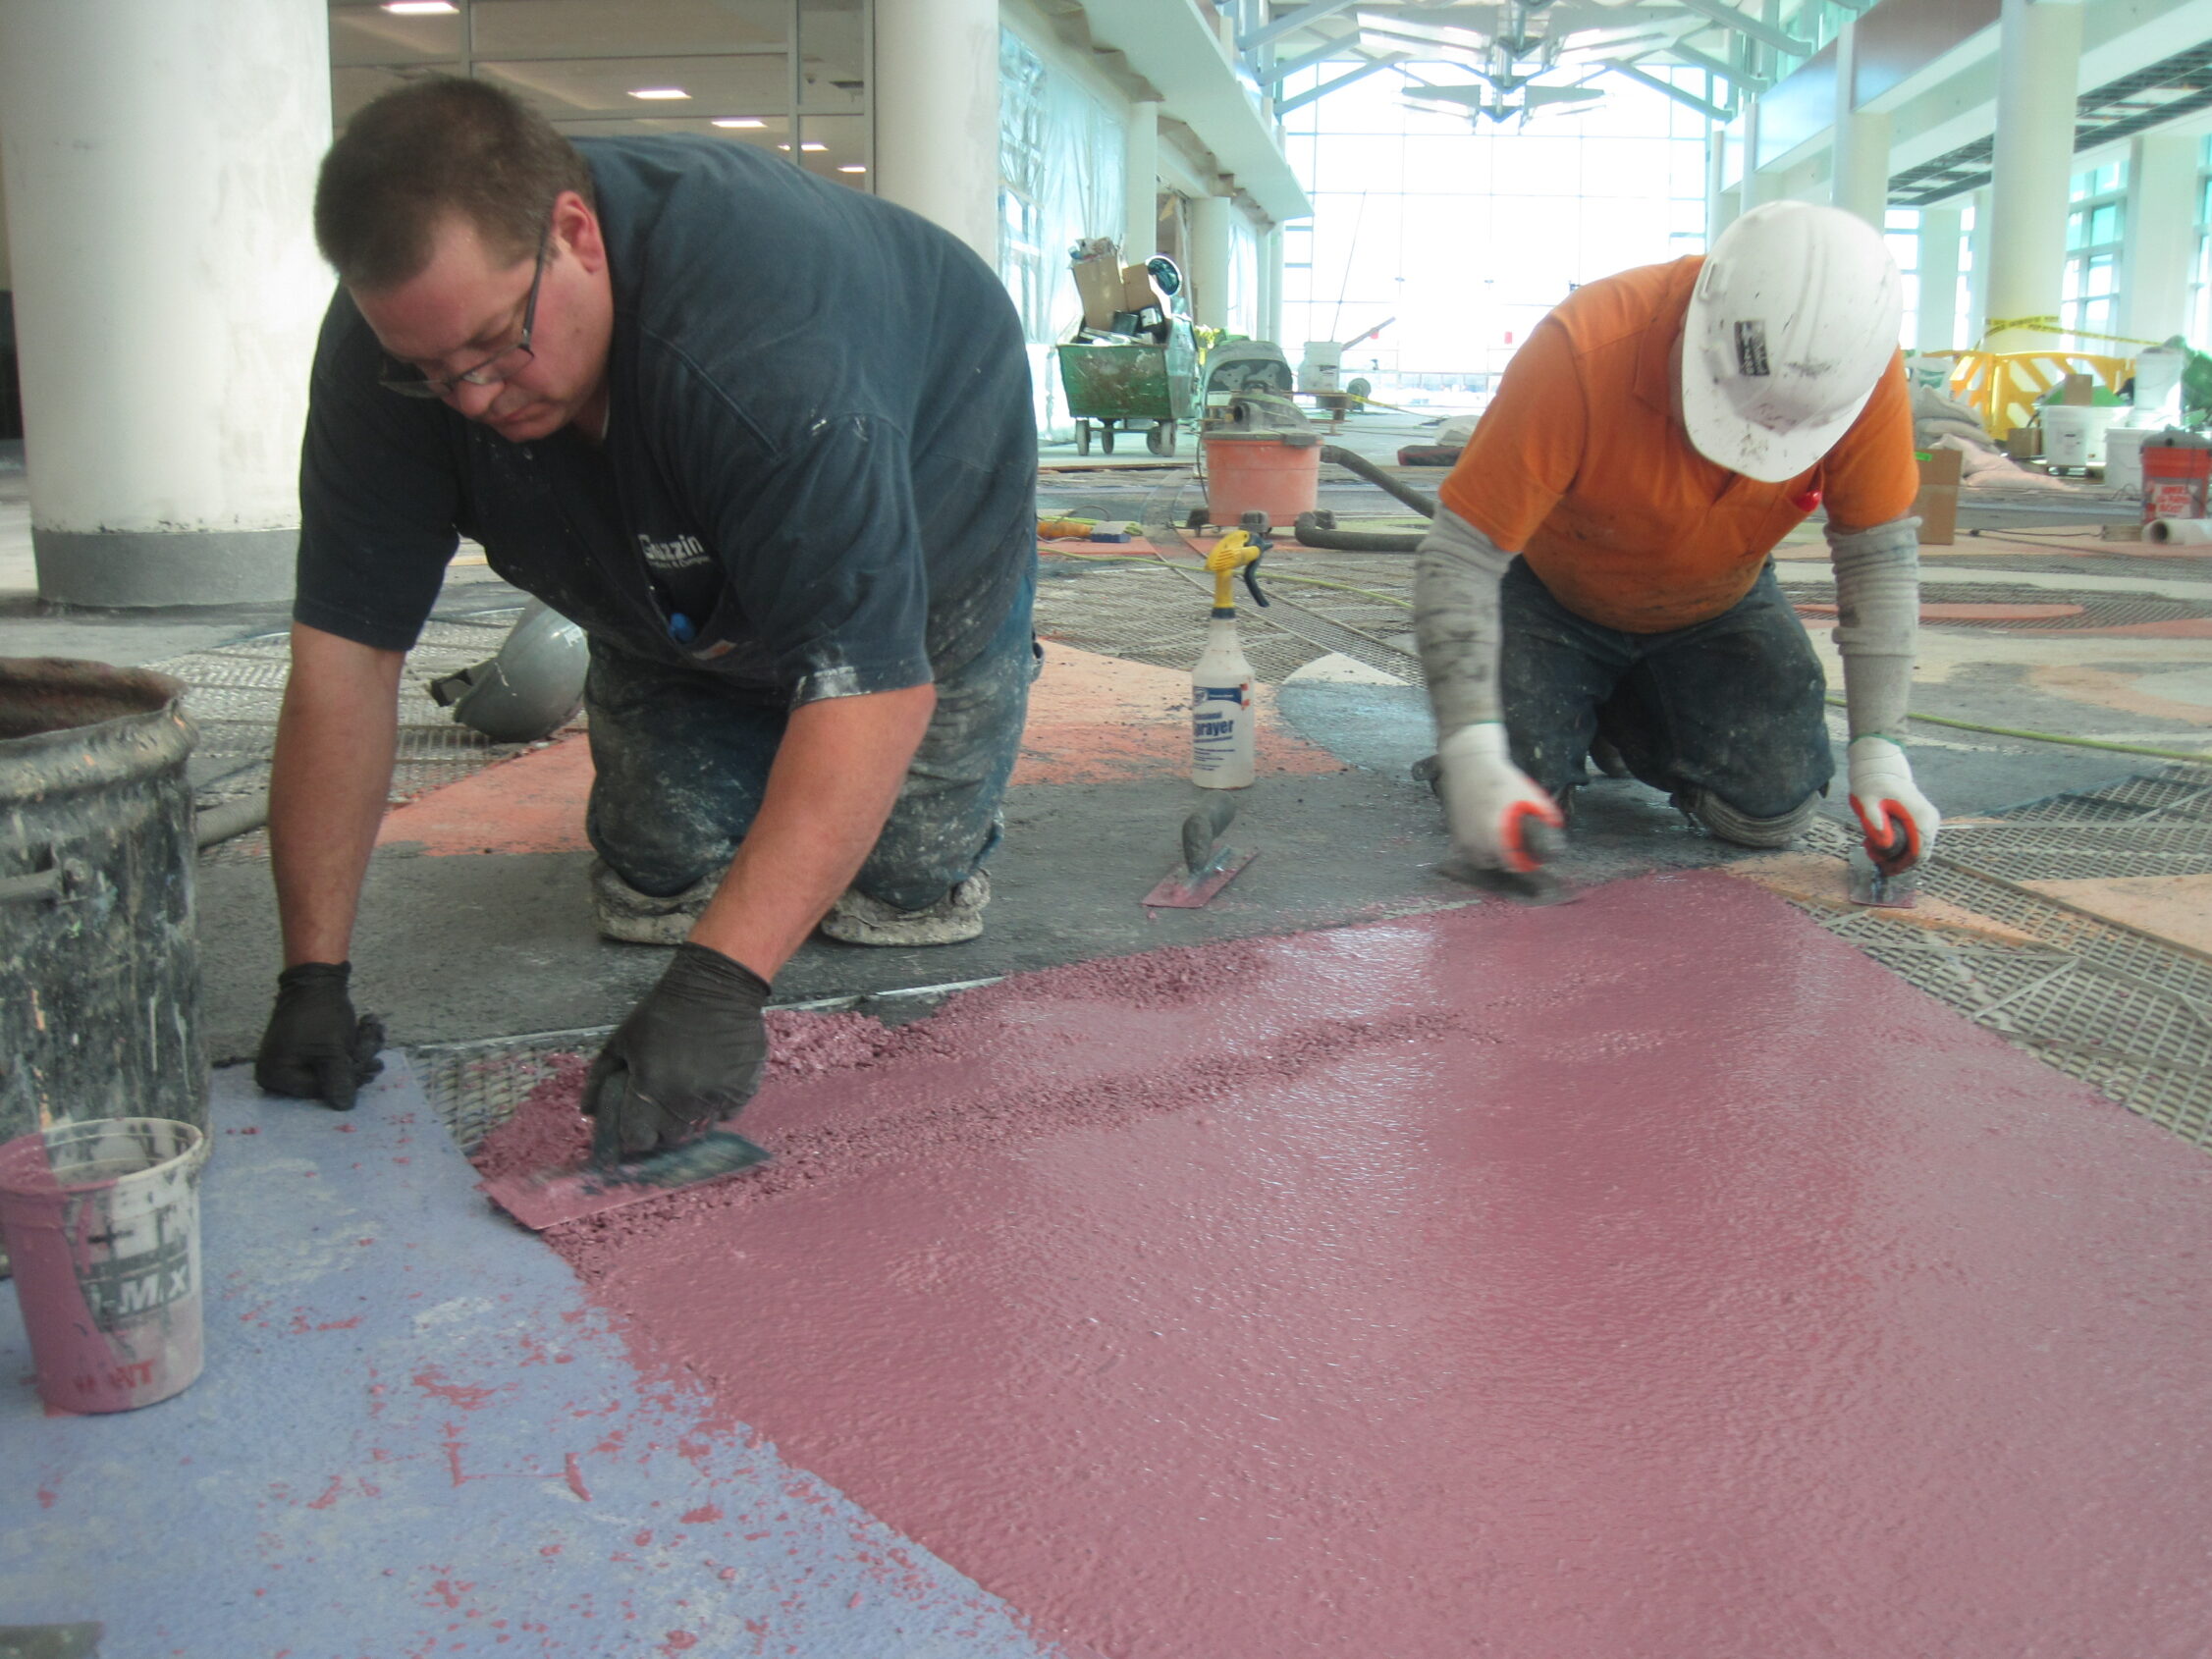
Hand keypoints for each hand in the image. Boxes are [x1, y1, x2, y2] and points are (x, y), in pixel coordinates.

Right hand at [255, 962, 385, 1110]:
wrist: (316, 980)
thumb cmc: (321, 1014)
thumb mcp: (332, 1051)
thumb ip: (339, 1079)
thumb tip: (344, 1108)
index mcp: (274, 1075)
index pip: (317, 1092)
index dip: (347, 1080)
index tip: (372, 1067)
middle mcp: (274, 1073)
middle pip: (324, 1082)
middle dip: (354, 1067)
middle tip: (378, 1060)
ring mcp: (286, 1061)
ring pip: (329, 1069)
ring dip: (355, 1056)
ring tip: (373, 1039)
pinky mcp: (298, 1050)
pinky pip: (325, 1058)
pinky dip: (346, 1049)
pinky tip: (365, 1035)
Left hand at [586, 943, 770, 1164]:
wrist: (717, 988)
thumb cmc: (663, 1011)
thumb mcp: (622, 1039)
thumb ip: (600, 1078)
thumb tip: (589, 1113)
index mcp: (650, 1088)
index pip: (638, 1138)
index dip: (635, 1132)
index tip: (637, 1119)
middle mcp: (684, 1100)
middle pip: (670, 1138)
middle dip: (662, 1127)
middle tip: (662, 1102)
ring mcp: (717, 1098)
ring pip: (699, 1128)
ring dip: (690, 1117)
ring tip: (688, 1090)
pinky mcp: (743, 1091)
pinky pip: (727, 1114)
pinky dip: (718, 1106)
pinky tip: (712, 1082)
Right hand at [1435, 723, 1564, 873]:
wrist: (1469, 764)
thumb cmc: (1500, 778)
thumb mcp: (1528, 795)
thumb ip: (1545, 814)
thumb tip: (1555, 828)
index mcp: (1494, 835)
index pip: (1511, 864)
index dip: (1525, 862)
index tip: (1532, 856)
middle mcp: (1475, 841)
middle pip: (1496, 865)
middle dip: (1509, 860)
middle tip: (1519, 847)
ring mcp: (1462, 839)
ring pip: (1480, 861)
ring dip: (1492, 857)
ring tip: (1503, 843)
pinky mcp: (1454, 834)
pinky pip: (1468, 852)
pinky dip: (1479, 849)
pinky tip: (1488, 836)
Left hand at [1848, 734, 1939, 872]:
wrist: (1882, 766)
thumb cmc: (1873, 783)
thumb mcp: (1867, 802)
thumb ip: (1875, 822)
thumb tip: (1885, 844)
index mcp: (1921, 818)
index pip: (1918, 854)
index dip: (1900, 866)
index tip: (1881, 868)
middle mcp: (1930, 821)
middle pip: (1918, 855)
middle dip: (1895, 861)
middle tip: (1871, 853)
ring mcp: (1929, 821)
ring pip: (1917, 849)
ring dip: (1895, 854)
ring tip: (1871, 845)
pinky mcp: (1924, 821)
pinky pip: (1915, 841)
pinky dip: (1899, 846)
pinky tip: (1878, 840)